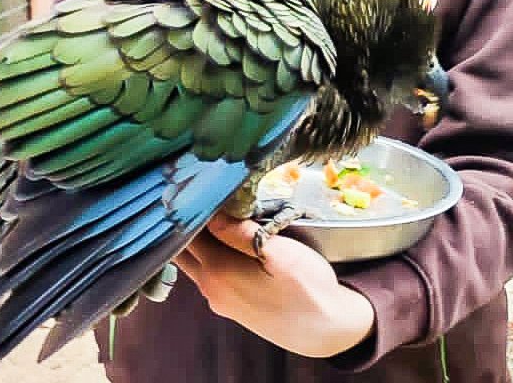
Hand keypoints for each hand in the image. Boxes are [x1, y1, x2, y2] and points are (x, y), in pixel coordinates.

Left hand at [173, 212, 374, 357]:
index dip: (190, 205)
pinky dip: (215, 250)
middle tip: (209, 193)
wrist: (328, 329)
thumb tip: (212, 213)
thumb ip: (242, 233)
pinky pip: (211, 271)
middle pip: (184, 247)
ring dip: (204, 235)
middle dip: (191, 220)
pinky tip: (234, 238)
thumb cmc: (309, 288)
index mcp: (217, 271)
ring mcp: (219, 298)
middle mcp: (210, 287)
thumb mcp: (281, 254)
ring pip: (197, 259)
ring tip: (225, 211)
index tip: (200, 182)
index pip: (185, 231)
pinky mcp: (231, 304)